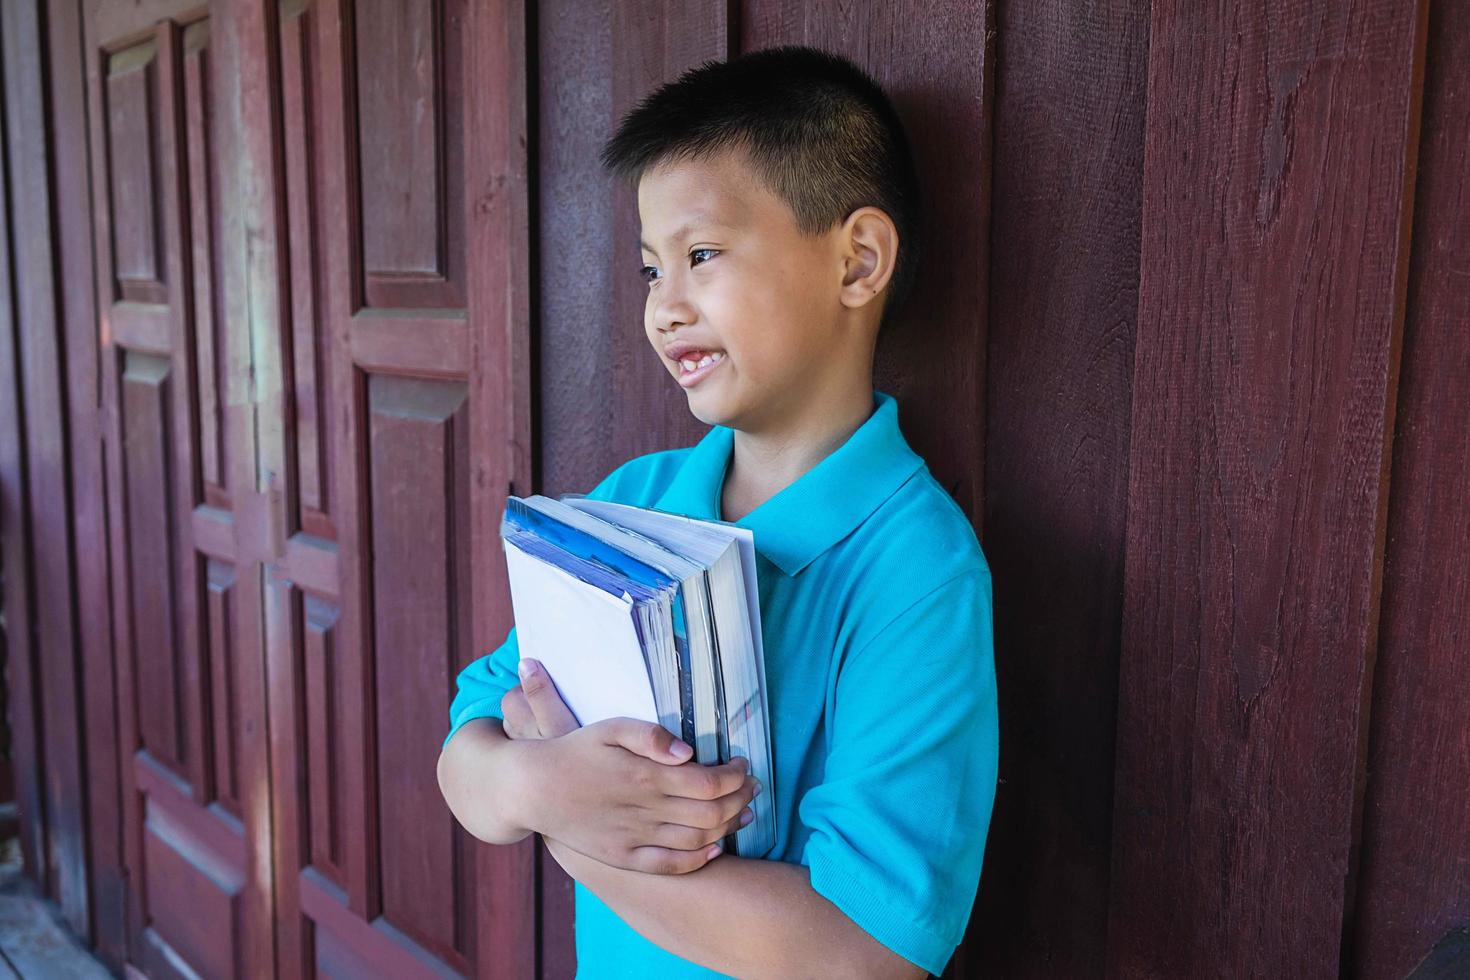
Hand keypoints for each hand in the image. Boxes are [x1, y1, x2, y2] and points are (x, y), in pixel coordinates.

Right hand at [504, 658, 758, 874]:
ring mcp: (636, 837)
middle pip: (711, 812)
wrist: (533, 788)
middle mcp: (645, 809)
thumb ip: (650, 735)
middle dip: (740, 798)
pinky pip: (671, 864)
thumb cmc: (573, 750)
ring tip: (744, 812)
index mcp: (646, 775)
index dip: (735, 775)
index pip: (709, 782)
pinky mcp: (625, 856)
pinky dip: (699, 858)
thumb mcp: (608, 728)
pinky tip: (715, 848)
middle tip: (753, 786)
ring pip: (697, 839)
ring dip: (728, 826)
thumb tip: (687, 751)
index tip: (742, 763)